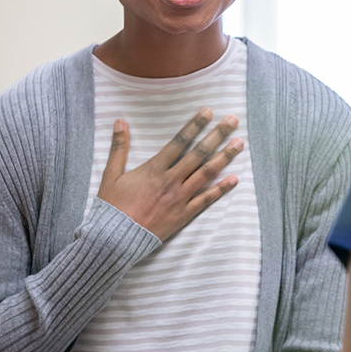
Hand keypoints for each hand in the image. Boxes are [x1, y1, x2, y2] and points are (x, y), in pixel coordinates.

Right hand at [97, 109, 243, 240]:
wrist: (114, 240)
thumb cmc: (112, 207)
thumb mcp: (111, 174)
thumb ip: (119, 147)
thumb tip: (120, 121)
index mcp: (154, 169)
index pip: (179, 141)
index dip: (195, 125)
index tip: (208, 111)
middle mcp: (171, 181)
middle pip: (199, 153)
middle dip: (217, 135)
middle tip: (232, 121)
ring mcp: (179, 198)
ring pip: (207, 173)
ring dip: (224, 157)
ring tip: (239, 144)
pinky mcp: (184, 215)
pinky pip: (206, 200)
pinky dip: (221, 189)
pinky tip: (234, 179)